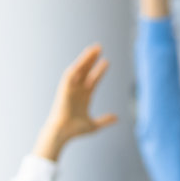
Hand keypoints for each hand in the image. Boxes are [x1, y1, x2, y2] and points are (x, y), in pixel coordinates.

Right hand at [34, 45, 117, 161]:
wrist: (63, 132)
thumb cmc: (75, 131)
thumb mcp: (94, 125)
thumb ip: (104, 120)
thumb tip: (117, 118)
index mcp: (84, 97)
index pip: (93, 80)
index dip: (99, 71)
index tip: (106, 62)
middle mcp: (77, 91)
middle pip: (85, 71)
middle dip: (92, 60)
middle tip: (100, 48)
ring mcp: (71, 89)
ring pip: (79, 70)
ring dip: (85, 59)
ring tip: (94, 49)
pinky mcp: (64, 89)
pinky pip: (70, 75)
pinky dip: (76, 66)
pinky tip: (84, 59)